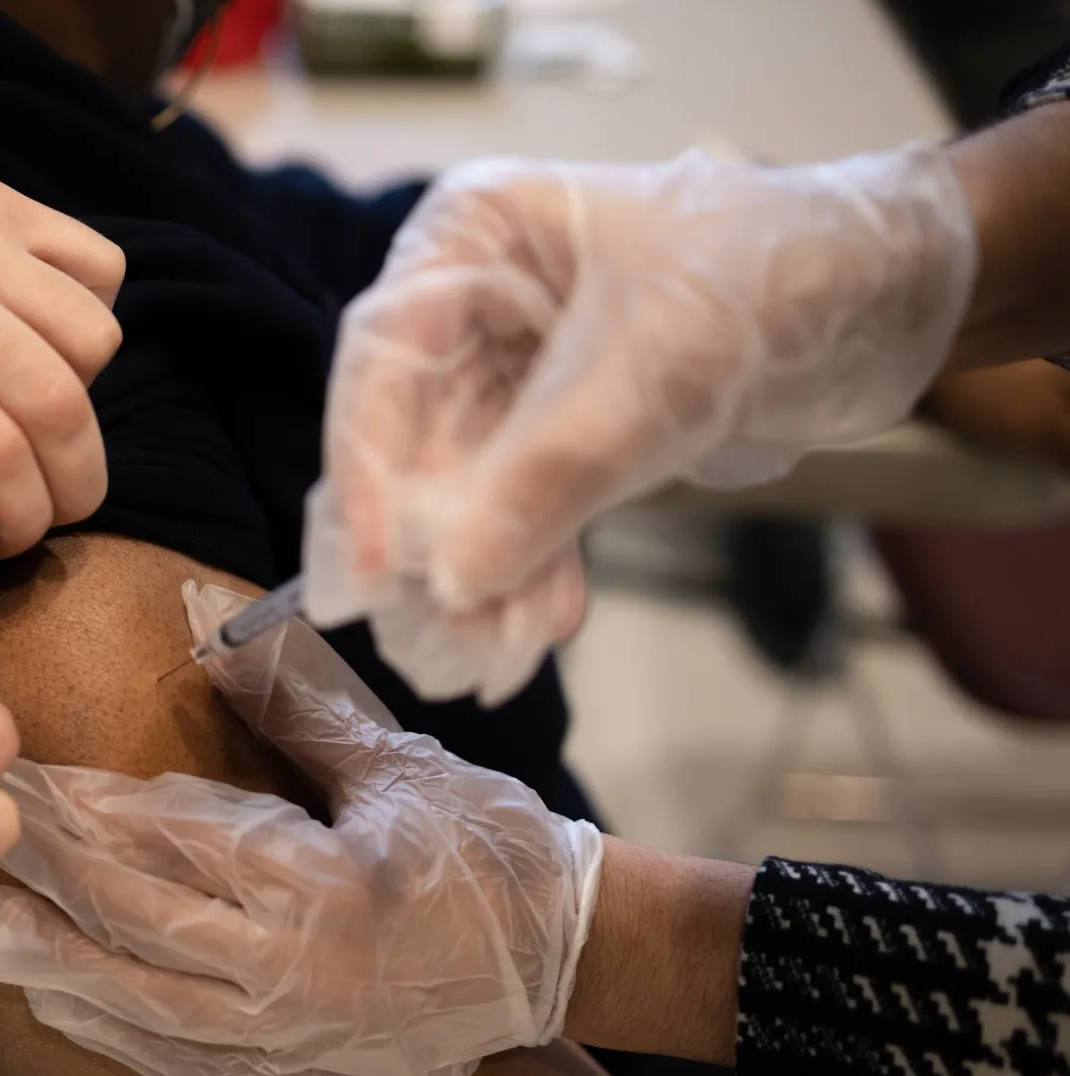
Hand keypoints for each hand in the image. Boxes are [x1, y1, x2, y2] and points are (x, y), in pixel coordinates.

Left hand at [0, 113, 126, 599]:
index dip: (19, 520)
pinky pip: (99, 262)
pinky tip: (44, 342)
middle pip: (59, 404)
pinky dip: (94, 313)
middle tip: (50, 510)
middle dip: (75, 484)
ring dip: (85, 399)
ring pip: (93, 336)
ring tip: (38, 421)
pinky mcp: (0, 200)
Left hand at [0, 582, 602, 1075]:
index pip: (170, 836)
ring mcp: (292, 1040)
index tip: (16, 771)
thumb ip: (298, 705)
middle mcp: (295, 974)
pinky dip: (107, 1029)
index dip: (84, 804)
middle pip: (133, 917)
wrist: (571, 960)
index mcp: (323, 886)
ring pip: (136, 1001)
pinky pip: (175, 1060)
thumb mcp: (399, 765)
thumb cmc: (494, 847)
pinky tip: (58, 1001)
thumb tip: (214, 633)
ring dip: (51, 960)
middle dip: (45, 872)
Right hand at [308, 144, 975, 701]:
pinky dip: (533, 565)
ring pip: (469, 485)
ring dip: (484, 572)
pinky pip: (527, 505)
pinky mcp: (567, 422)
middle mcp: (478, 296)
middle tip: (431, 639)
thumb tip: (456, 579)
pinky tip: (543, 625)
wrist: (895, 292)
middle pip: (415, 437)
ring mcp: (519, 364)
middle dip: (432, 544)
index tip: (374, 571)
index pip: (380, 361)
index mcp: (473, 234)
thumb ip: (549, 477)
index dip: (366, 472)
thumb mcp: (657, 373)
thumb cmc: (775, 277)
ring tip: (493, 654)